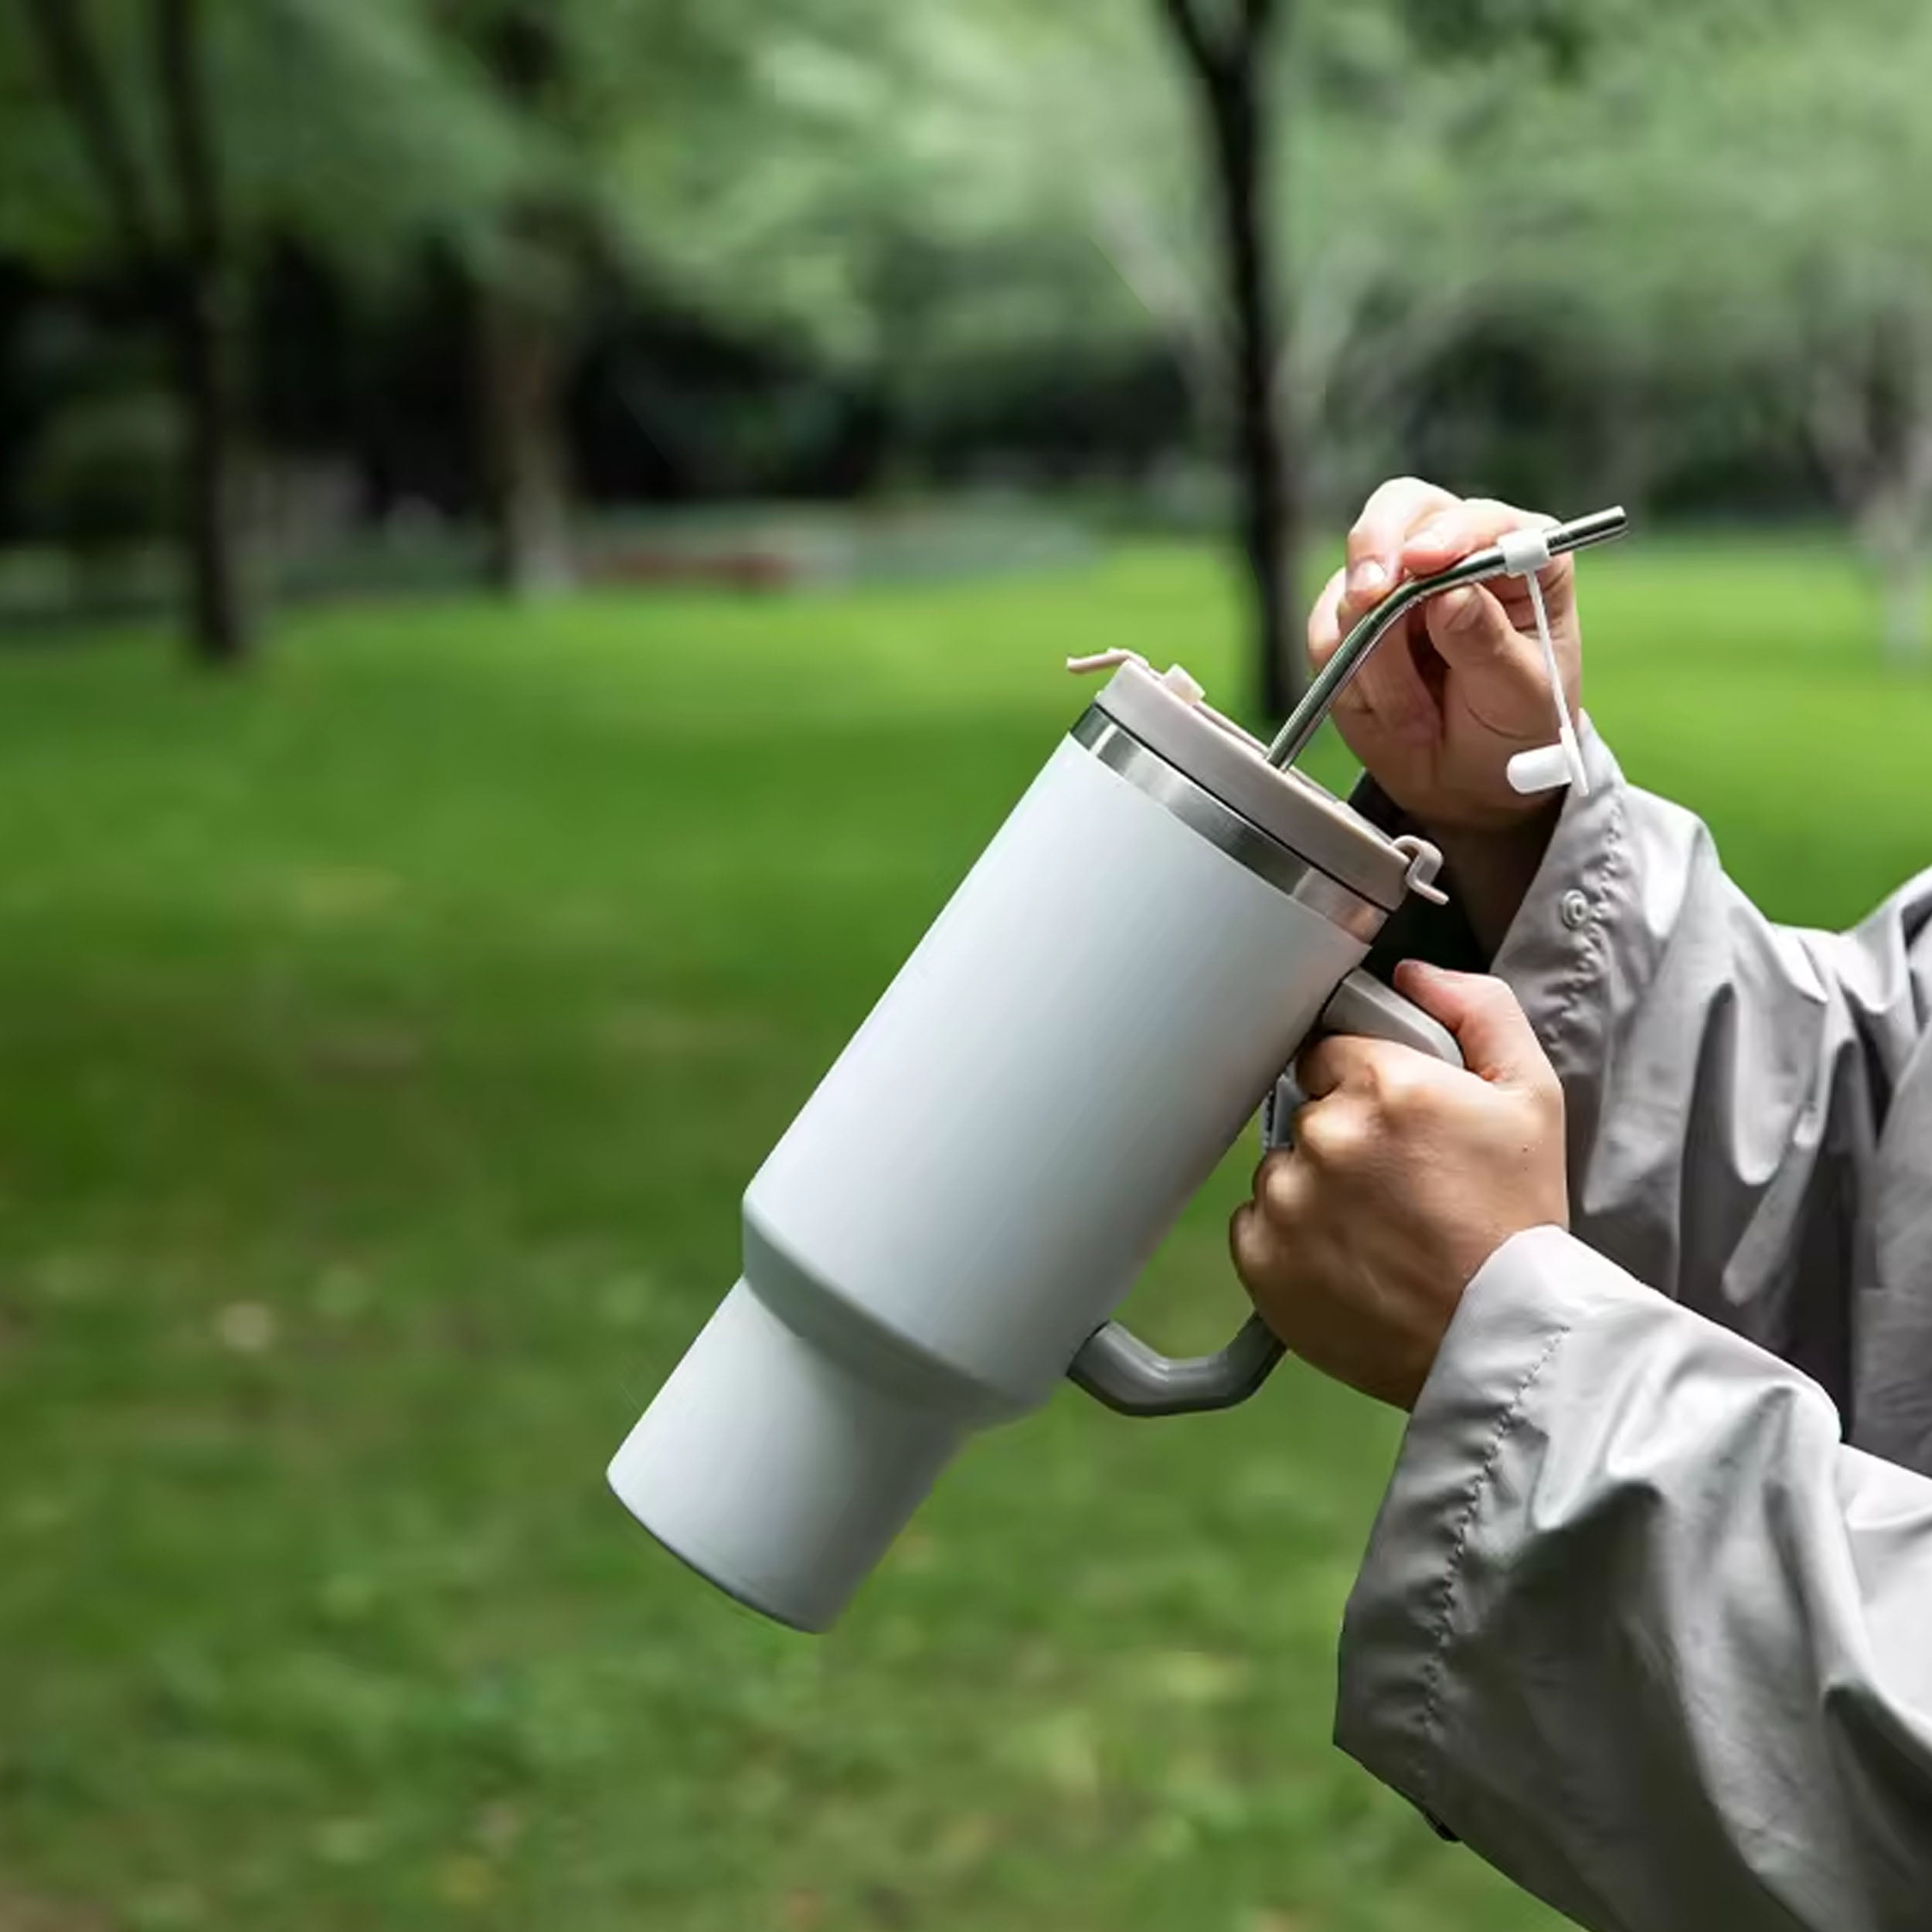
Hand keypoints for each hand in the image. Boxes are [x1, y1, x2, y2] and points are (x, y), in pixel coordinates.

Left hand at [1229, 963, 1566, 1410]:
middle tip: (1396, 1182)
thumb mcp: (1531, 1095)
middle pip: (1306, 1112)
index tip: (1392, 1122)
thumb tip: (1415, 974)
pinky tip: (1346, 1259)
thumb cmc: (1518, 1222)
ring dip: (1313, 1189)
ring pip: (1281, 1170)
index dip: (1361, 1084)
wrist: (1501, 1335)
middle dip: (1342, 1137)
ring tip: (1375, 1228)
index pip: (1328, 1052)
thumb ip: (1478, 1010)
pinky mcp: (1261, 1259)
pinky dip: (1289, 1241)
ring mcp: (1287, 1200)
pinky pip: (1255, 1226)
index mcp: (1384, 1083)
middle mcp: (1326, 1136)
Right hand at [1311, 477, 1583, 833]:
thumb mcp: (1520, 692)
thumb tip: (1450, 594)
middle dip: (1375, 553)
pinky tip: (1390, 711)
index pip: (1475, 519)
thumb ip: (1488, 641)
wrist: (1472, 779)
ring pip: (1353, 590)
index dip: (1445, 535)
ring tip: (1419, 718)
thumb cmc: (1515, 726)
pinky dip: (1350, 680)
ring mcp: (1394, 586)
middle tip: (1367, 598)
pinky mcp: (1348, 624)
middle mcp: (1452, 553)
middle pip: (1397, 512)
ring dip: (1377, 661)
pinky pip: (1324, 636)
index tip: (1424, 563)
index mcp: (1516, 551)